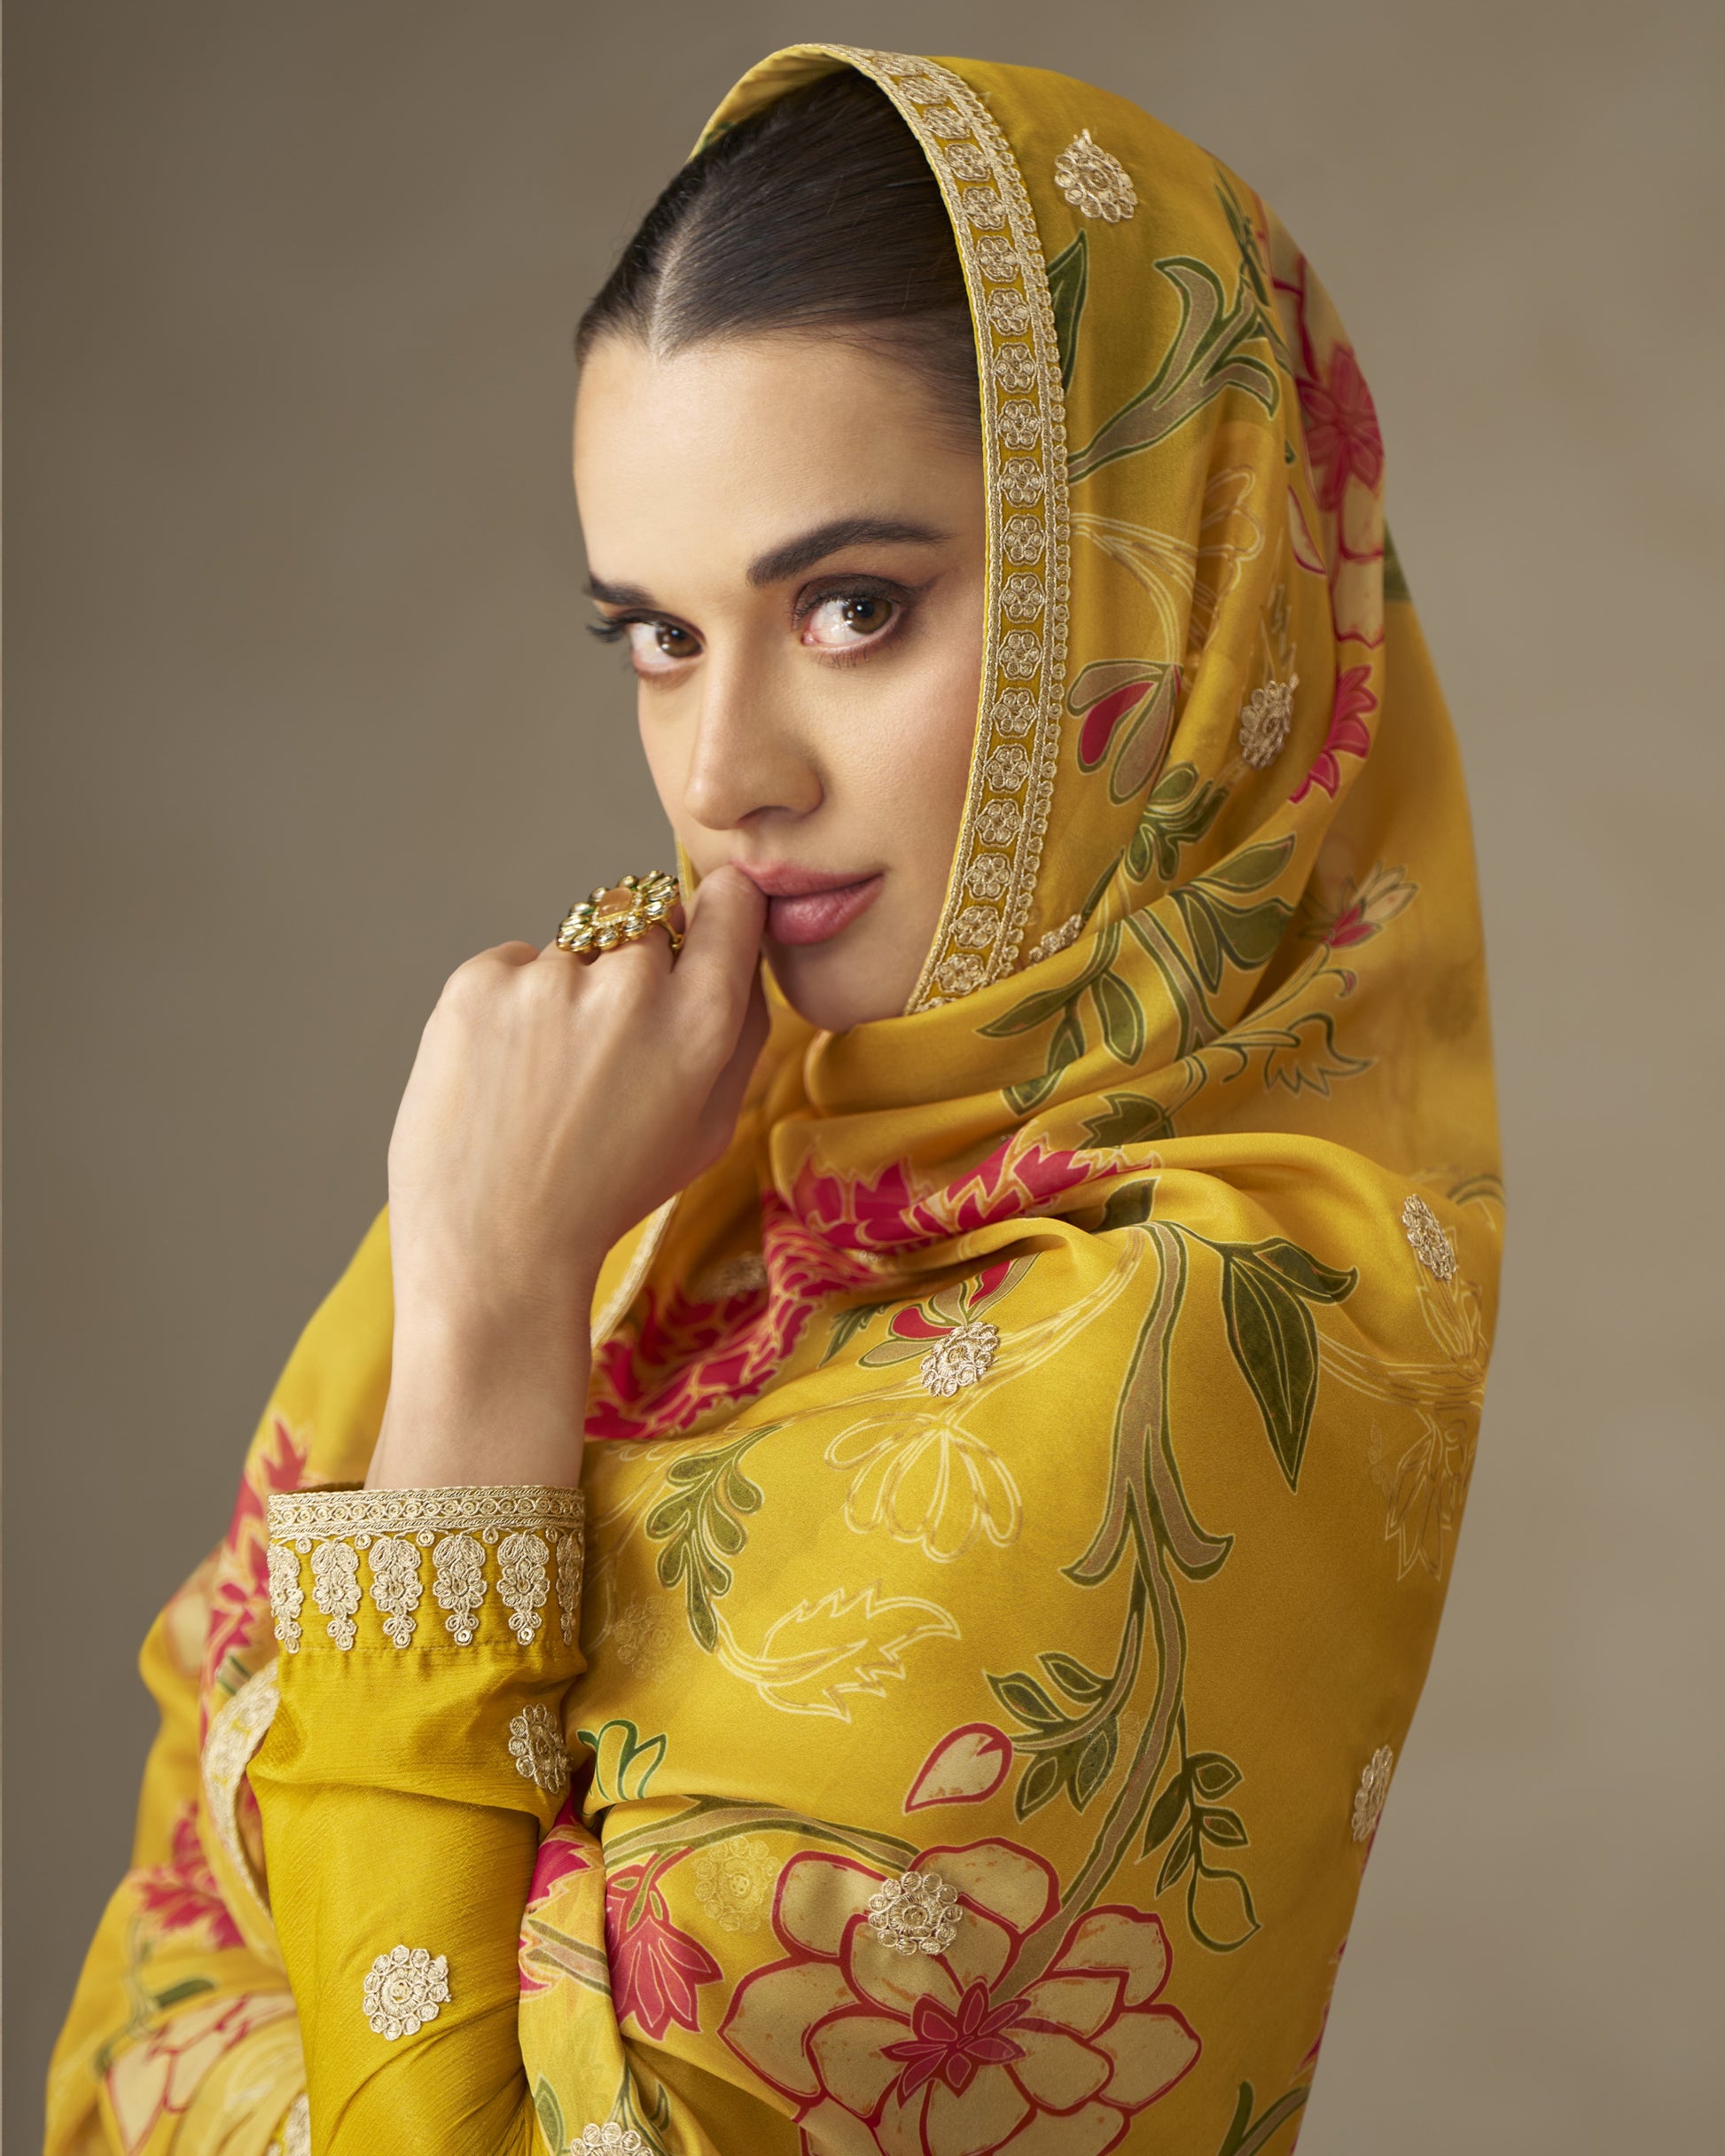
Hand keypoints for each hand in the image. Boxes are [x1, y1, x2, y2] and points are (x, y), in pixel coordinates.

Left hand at [367, 865, 767, 1490]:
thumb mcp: (707, 1130)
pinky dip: (510, 1007)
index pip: (730, 901)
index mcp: (702, 1022)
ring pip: (573, 954)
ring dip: (565, 998)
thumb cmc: (605, 1196)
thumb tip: (743, 951)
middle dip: (632, 974)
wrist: (493, 1246)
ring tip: (542, 1084)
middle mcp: (632, 985)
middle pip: (647, 927)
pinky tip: (504, 1076)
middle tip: (601, 1058)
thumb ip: (739, 1033)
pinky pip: (514, 966)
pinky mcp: (480, 980)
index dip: (717, 913)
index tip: (701, 931)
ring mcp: (550, 978)